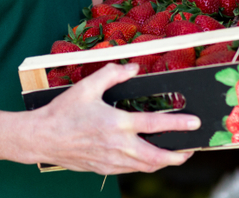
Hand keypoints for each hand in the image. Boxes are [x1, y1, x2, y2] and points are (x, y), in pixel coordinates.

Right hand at [25, 62, 198, 174]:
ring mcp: (112, 161)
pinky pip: (132, 171)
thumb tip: (133, 68)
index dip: (178, 124)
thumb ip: (112, 74)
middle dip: (178, 155)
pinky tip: (148, 158)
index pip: (155, 126)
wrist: (43, 138)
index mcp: (116, 124)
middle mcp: (118, 146)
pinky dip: (145, 166)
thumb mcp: (86, 87)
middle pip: (157, 157)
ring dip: (164, 162)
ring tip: (175, 155)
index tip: (195, 123)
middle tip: (190, 149)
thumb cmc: (63, 111)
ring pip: (146, 167)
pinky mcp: (105, 169)